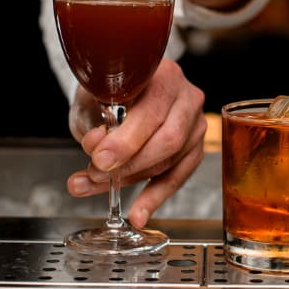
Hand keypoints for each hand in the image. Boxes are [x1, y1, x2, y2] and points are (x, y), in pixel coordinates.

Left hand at [66, 59, 206, 227]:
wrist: (121, 88)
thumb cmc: (110, 88)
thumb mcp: (94, 96)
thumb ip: (96, 120)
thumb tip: (98, 148)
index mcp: (165, 74)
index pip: (152, 111)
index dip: (126, 139)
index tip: (99, 158)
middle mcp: (187, 97)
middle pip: (169, 139)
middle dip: (129, 163)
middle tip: (97, 174)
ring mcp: (195, 124)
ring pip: (171, 160)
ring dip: (131, 179)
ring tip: (95, 185)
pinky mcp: (194, 148)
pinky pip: (177, 178)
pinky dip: (153, 198)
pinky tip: (138, 213)